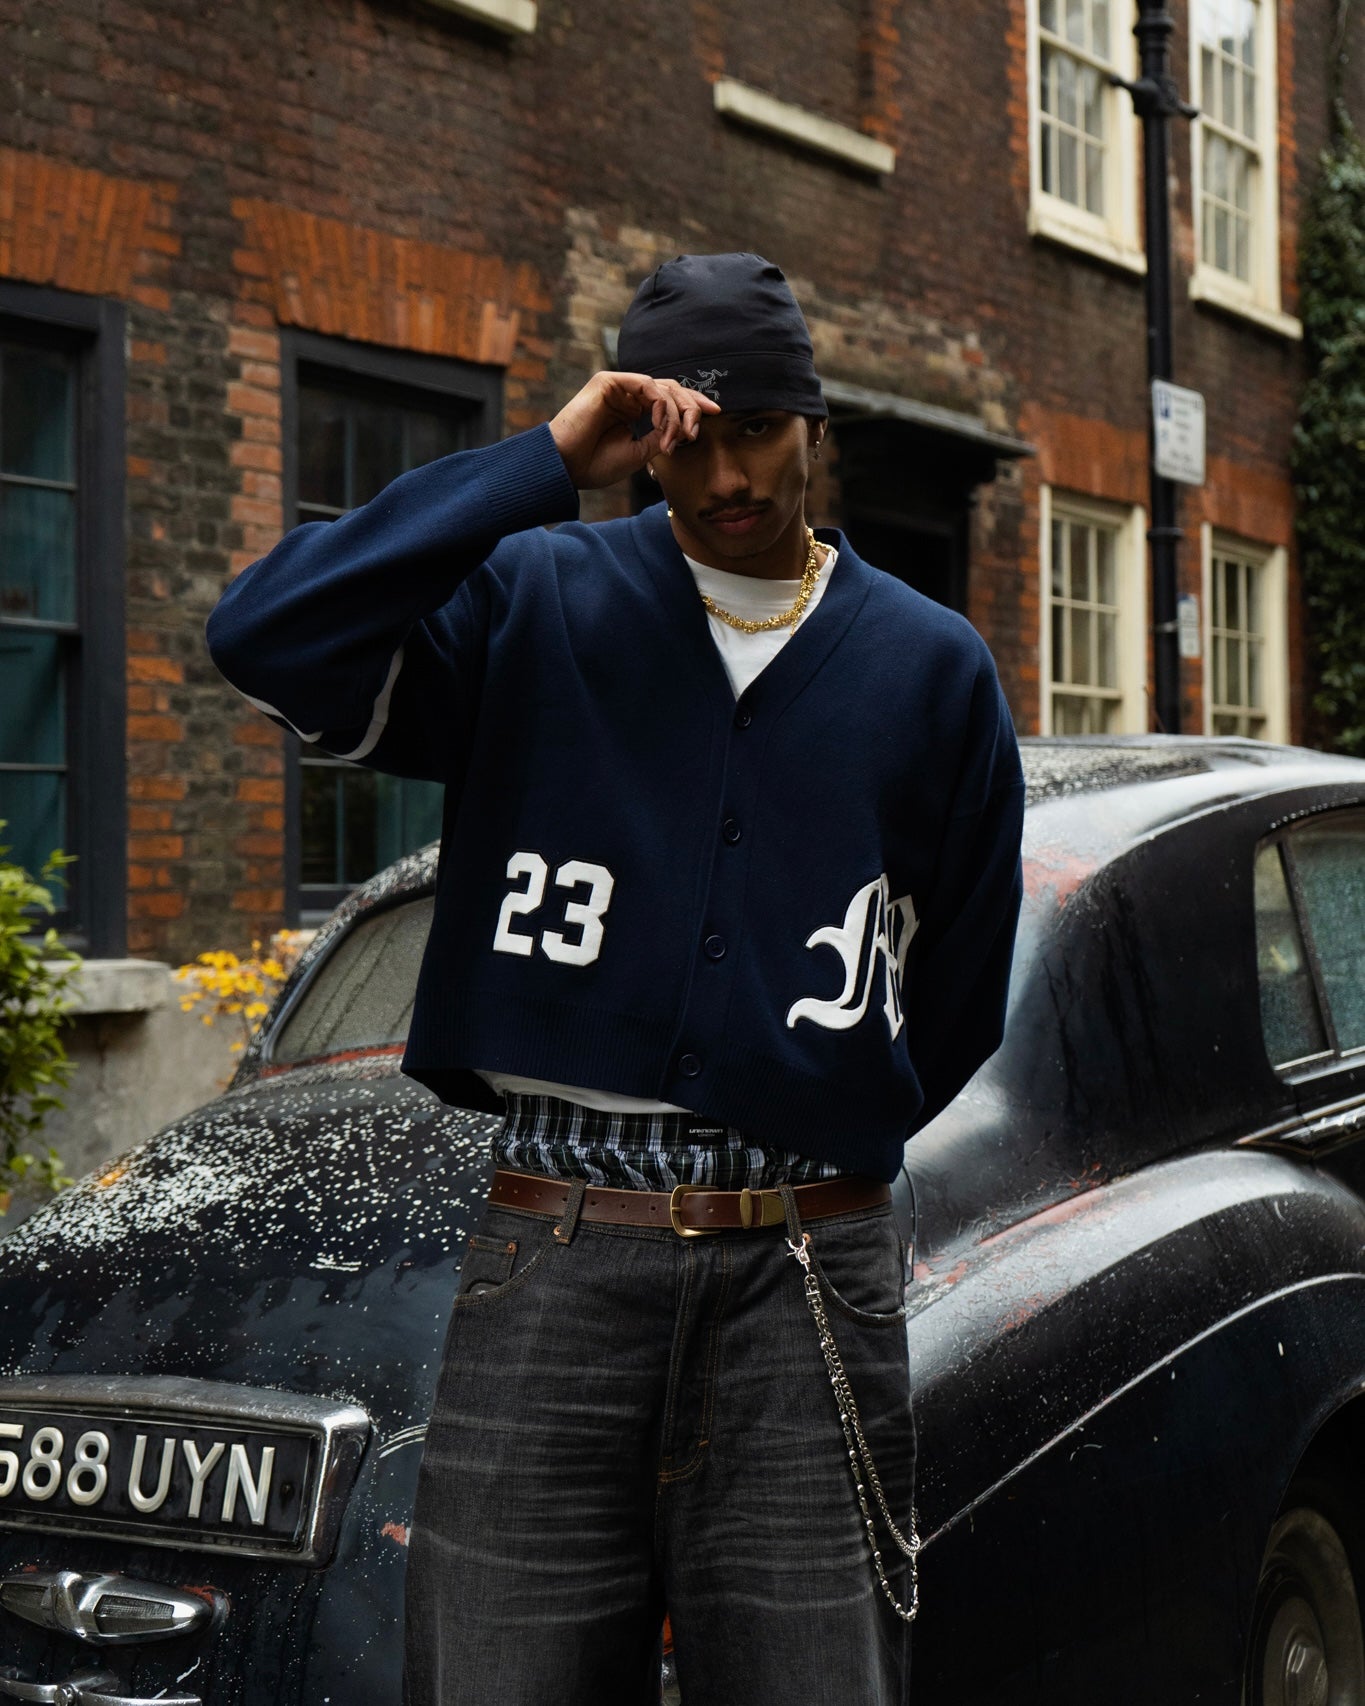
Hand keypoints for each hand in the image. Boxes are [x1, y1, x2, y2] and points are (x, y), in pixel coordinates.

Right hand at [548, 372, 720, 490]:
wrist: (566, 467)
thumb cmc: (595, 465)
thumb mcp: (639, 453)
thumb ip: (661, 436)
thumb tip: (685, 429)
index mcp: (633, 410)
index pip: (669, 401)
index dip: (693, 405)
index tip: (715, 414)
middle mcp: (627, 395)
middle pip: (670, 390)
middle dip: (692, 406)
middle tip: (698, 428)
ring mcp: (618, 386)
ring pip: (662, 387)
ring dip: (676, 412)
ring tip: (679, 436)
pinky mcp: (608, 382)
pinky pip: (646, 385)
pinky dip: (660, 403)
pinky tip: (662, 424)